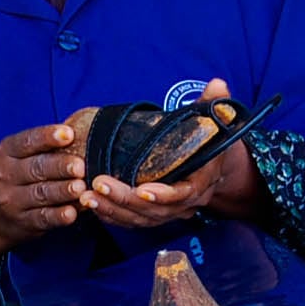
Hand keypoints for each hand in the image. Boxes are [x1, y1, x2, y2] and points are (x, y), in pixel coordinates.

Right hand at [0, 122, 88, 257]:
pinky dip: (58, 216)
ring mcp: (12, 201)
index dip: (48, 137)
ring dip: (62, 190)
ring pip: (41, 193)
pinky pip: (43, 218)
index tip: (69, 134)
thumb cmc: (19, 178)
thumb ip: (46, 147)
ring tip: (80, 187)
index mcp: (7, 152)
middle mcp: (5, 175)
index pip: (27, 142)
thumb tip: (84, 131)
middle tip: (80, 165)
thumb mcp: (22, 158)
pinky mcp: (23, 222)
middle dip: (60, 166)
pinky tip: (72, 213)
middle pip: (36, 168)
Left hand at [83, 79, 265, 229]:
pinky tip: (90, 204)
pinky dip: (110, 215)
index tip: (143, 190)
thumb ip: (215, 104)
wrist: (213, 166)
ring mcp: (168, 212)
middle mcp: (185, 204)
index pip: (183, 194)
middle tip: (98, 184)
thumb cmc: (210, 141)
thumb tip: (218, 83)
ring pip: (139, 219)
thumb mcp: (216, 122)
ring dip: (112, 209)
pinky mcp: (153, 215)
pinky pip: (131, 222)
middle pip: (154, 210)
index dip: (164, 195)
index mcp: (201, 182)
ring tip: (86, 196)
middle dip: (124, 199)